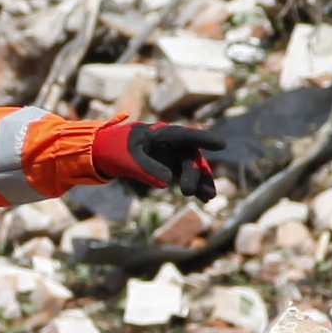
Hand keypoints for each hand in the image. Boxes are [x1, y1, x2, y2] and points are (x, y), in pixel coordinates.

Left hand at [90, 116, 229, 193]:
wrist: (110, 153)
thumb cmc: (118, 149)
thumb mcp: (127, 159)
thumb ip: (146, 169)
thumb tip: (167, 182)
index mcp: (163, 133)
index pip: (186, 136)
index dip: (204, 139)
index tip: (221, 145)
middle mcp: (173, 144)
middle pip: (189, 157)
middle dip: (194, 174)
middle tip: (188, 192)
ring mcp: (174, 156)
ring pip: (193, 168)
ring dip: (201, 182)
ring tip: (208, 197)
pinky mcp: (173, 168)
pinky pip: (188, 177)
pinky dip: (196, 187)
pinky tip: (205, 199)